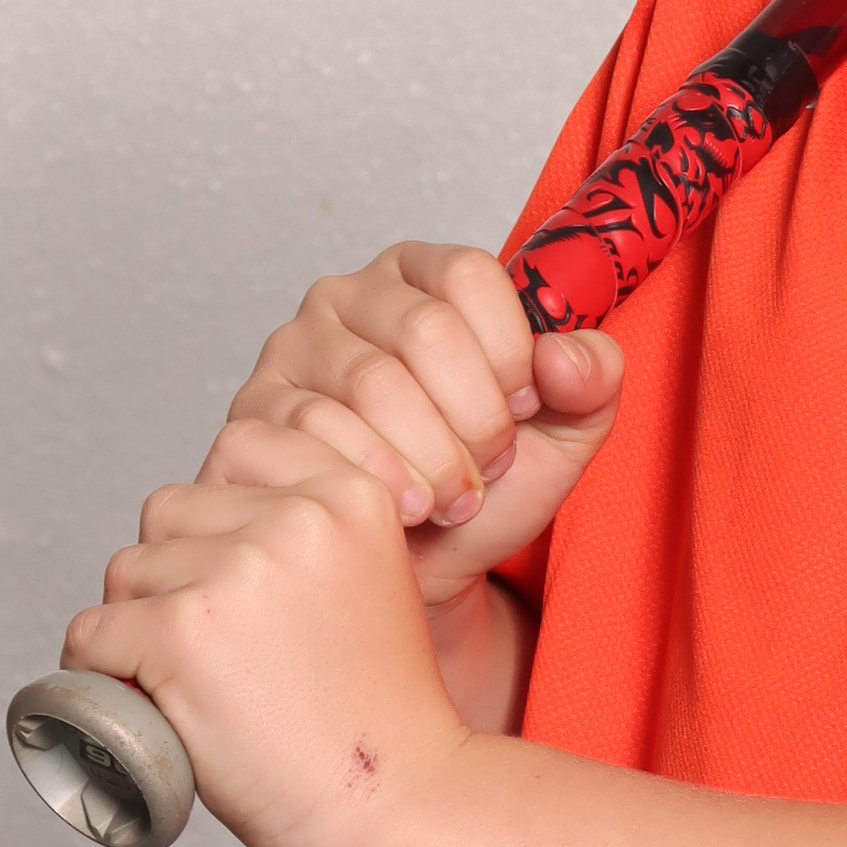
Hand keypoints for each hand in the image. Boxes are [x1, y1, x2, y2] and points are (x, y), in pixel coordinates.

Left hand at [62, 426, 474, 846]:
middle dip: (175, 572)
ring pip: (127, 570)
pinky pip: (94, 634)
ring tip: (195, 681)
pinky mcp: (181, 633)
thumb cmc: (377, 711)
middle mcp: (297, 517)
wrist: (401, 799)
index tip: (242, 579)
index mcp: (352, 494)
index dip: (221, 516)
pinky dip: (102, 672)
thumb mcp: (370, 580)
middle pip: (170, 510)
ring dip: (138, 623)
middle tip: (218, 647)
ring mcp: (236, 572)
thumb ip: (307, 531)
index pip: (238, 447)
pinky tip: (146, 703)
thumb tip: (203, 513)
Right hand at [220, 242, 623, 609]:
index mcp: (420, 278)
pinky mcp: (254, 416)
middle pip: (424, 330)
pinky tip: (402, 511)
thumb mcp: (561, 435)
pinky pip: (316, 435)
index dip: (509, 352)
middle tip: (488, 467)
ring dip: (431, 460)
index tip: (524, 407)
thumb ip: (591, 381)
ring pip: (371, 385)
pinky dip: (377, 483)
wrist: (422, 572)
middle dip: (475, 418)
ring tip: (452, 501)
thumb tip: (567, 355)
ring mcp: (291, 354)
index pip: (466, 274)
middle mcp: (347, 299)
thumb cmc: (483, 491)